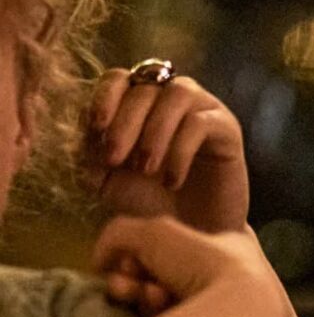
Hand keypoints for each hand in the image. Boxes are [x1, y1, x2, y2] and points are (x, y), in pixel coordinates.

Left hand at [85, 70, 249, 233]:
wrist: (194, 238)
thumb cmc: (152, 206)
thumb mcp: (110, 182)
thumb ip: (91, 155)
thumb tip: (83, 135)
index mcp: (139, 102)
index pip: (118, 79)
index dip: (104, 97)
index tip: (95, 129)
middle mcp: (170, 97)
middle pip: (144, 86)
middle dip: (124, 122)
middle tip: (115, 159)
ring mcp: (202, 108)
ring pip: (175, 94)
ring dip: (154, 131)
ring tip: (146, 169)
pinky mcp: (227, 127)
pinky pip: (200, 123)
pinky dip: (180, 151)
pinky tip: (172, 182)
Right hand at [92, 215, 283, 316]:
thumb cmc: (203, 265)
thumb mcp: (152, 233)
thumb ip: (118, 236)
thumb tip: (98, 263)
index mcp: (230, 250)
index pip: (175, 250)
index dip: (141, 256)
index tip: (128, 263)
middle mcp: (230, 283)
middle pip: (165, 282)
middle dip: (136, 284)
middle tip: (123, 287)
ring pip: (167, 311)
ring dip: (146, 303)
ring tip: (149, 300)